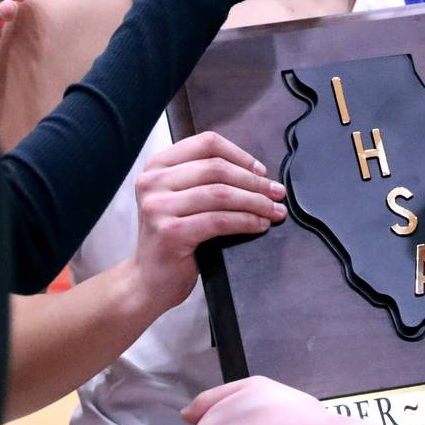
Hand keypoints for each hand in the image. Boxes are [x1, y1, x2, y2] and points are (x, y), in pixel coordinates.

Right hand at [129, 132, 286, 310]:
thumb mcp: (182, 199)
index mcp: (158, 165)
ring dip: (255, 202)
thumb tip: (257, 174)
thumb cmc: (173, 238)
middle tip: (277, 193)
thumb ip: (206, 179)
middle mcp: (153, 182)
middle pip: (216, 168)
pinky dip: (245, 221)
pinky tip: (259, 225)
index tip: (261, 171)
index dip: (240, 155)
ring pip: (221, 193)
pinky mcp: (169, 233)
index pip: (206, 144)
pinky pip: (218, 221)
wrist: (148, 281)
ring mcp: (158, 207)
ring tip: (274, 210)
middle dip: (254, 181)